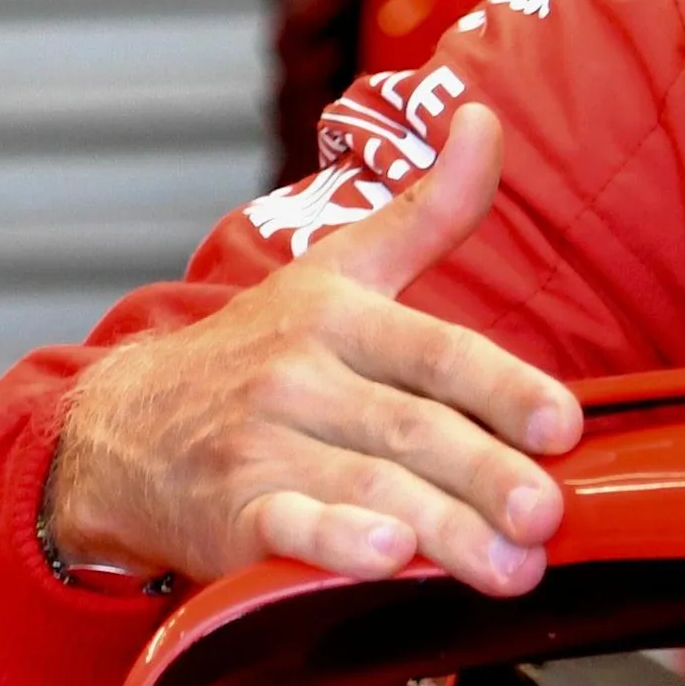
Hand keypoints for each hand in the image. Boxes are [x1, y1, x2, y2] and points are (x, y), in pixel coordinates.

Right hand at [47, 106, 583, 595]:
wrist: (121, 427)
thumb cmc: (257, 350)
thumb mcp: (340, 269)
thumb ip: (427, 209)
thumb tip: (482, 119)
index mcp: (339, 314)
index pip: (436, 352)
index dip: (503, 389)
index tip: (563, 425)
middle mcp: (299, 376)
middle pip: (411, 429)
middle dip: (487, 475)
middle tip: (548, 515)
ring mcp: (260, 446)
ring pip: (366, 488)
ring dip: (443, 532)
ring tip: (510, 566)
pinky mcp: (228, 514)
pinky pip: (286, 528)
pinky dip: (333, 546)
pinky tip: (385, 559)